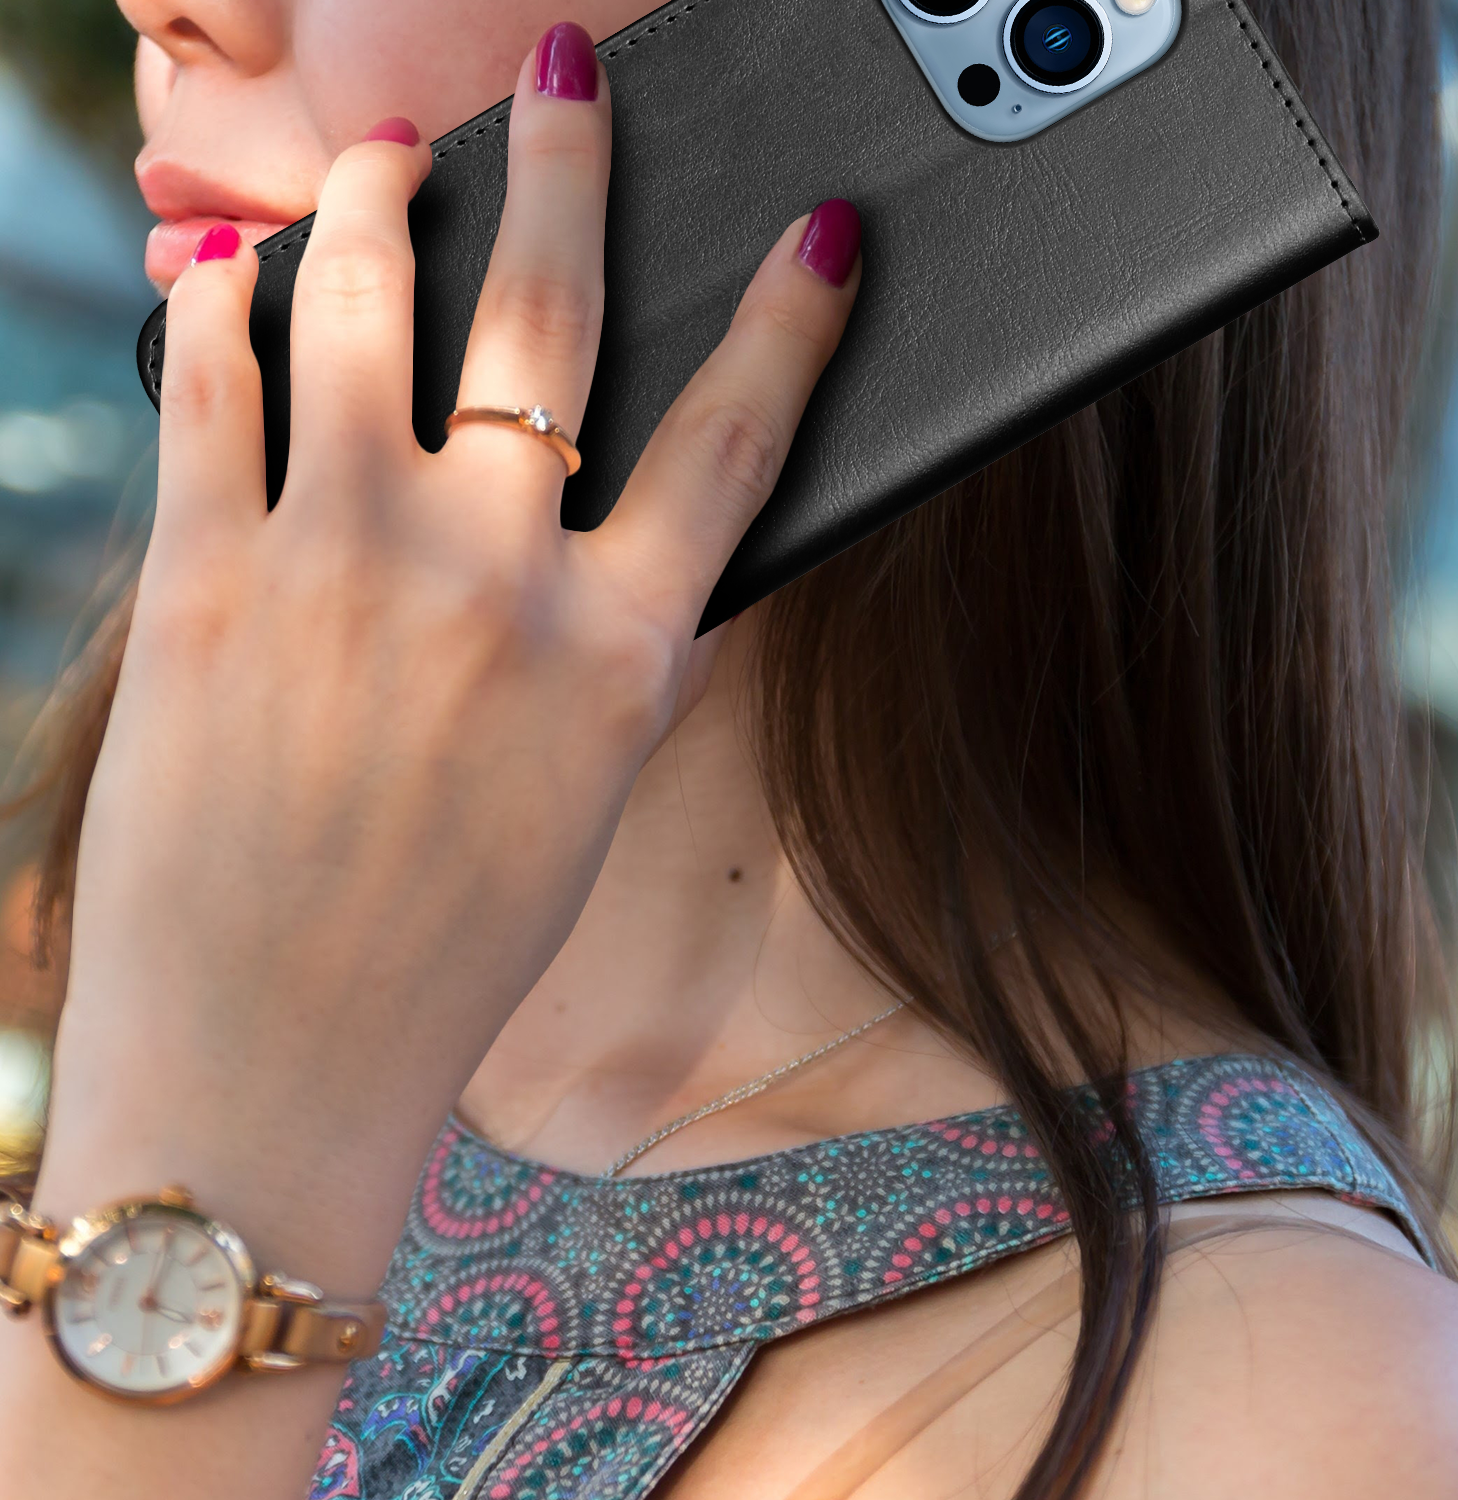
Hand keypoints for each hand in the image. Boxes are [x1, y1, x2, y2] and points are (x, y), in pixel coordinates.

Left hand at [38, 27, 860, 1292]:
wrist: (279, 1060)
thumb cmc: (447, 949)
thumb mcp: (581, 798)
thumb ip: (612, 651)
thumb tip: (625, 535)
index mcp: (615, 657)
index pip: (737, 440)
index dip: (793, 323)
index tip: (820, 234)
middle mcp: (491, 586)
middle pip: (551, 319)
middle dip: (570, 164)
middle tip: (569, 70)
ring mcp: (339, 566)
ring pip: (363, 304)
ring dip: (378, 205)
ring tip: (385, 163)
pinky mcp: (198, 579)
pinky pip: (209, 383)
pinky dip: (216, 307)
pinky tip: (224, 275)